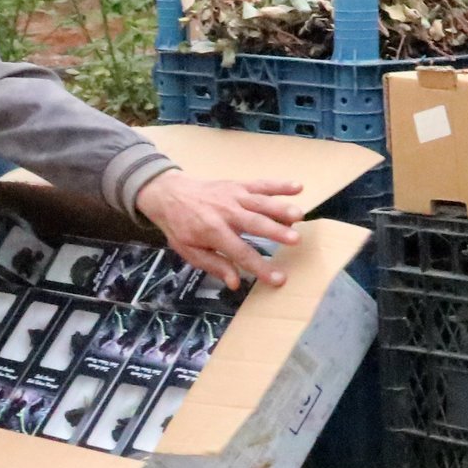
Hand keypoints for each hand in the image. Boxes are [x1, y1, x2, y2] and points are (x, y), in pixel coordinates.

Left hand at [135, 170, 306, 288]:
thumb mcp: (189, 251)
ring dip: (281, 207)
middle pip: (254, 223)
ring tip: (300, 215)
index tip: (279, 278)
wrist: (168, 194)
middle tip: (296, 240)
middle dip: (276, 231)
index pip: (241, 252)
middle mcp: (226, 212)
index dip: (260, 267)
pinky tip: (298, 187)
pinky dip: (279, 185)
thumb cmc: (180, 226)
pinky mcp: (239, 185)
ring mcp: (234, 196)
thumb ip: (214, 265)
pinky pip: (261, 184)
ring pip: (260, 202)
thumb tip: (235, 283)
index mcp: (213, 231)